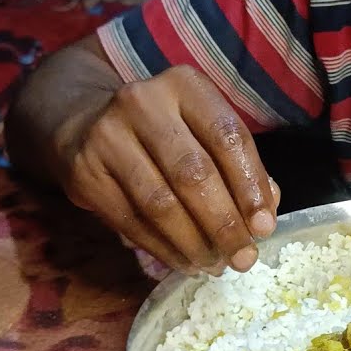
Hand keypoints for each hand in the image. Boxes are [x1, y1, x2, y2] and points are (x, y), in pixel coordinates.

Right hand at [53, 65, 277, 273]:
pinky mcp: (85, 172)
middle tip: (243, 259)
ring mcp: (107, 136)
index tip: (265, 227)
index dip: (250, 185)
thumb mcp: (202, 131)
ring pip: (161, 203)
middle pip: (193, 173)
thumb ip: (236, 165)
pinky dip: (163, 249)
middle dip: (224, 224)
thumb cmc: (163, 132)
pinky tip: (185, 262)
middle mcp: (143, 102)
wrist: (84, 123)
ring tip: (216, 265)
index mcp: (184, 85)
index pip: (227, 136)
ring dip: (194, 243)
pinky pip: (132, 222)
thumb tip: (265, 213)